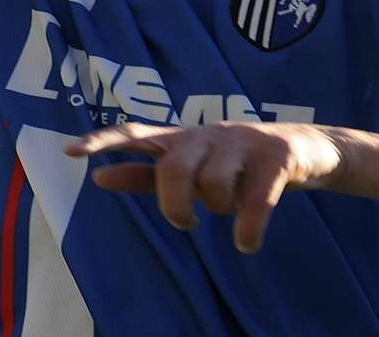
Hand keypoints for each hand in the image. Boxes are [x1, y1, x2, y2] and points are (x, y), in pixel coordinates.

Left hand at [66, 122, 346, 253]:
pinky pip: (255, 199)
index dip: (104, 142)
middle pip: (174, 168)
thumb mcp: (191, 169)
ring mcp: (244, 142)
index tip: (71, 151)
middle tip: (187, 223)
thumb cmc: (236, 163)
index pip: (137, 134)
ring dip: (219, 211)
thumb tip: (98, 180)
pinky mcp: (277, 157)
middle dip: (175, 205)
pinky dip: (248, 229)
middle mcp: (209, 134)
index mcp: (184, 138)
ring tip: (230, 217)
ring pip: (214, 183)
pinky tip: (247, 243)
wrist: (307, 148)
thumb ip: (145, 175)